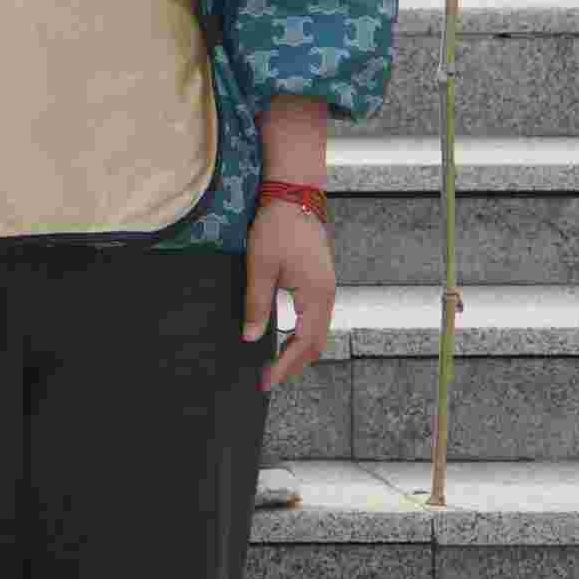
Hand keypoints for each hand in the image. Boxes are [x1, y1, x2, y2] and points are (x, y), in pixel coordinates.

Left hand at [243, 193, 336, 391]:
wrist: (295, 197)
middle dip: (294, 365)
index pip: (304, 343)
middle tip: (268, 380)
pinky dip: (303, 335)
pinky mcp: (321, 282)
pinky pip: (316, 319)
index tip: (266, 380)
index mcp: (315, 295)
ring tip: (275, 365)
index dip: (285, 365)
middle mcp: (327, 296)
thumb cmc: (277, 227)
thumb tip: (251, 338)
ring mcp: (327, 289)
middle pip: (316, 344)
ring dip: (299, 351)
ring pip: (318, 332)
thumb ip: (257, 304)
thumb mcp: (260, 267)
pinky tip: (285, 339)